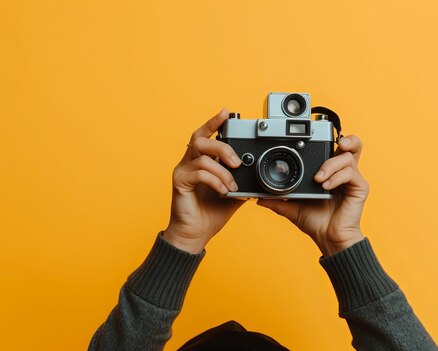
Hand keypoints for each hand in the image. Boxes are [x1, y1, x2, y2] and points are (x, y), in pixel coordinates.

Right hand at [163, 109, 244, 253]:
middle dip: (223, 146)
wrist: (196, 234)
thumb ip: (242, 181)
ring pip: (201, 155)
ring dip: (222, 169)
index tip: (226, 112)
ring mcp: (182, 171)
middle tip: (237, 162)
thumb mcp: (233, 194)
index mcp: (201, 160)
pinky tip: (223, 192)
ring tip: (231, 185)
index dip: (214, 122)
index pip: (206, 134)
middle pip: (201, 139)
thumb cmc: (211, 213)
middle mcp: (189, 162)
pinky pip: (199, 173)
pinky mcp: (179, 182)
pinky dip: (215, 181)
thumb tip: (257, 173)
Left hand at [257, 135, 368, 255]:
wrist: (328, 239)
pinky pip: (350, 172)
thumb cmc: (316, 222)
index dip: (328, 140)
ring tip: (319, 178)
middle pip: (351, 145)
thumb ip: (277, 200)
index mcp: (330, 172)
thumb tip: (258, 197)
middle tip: (335, 143)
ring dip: (331, 164)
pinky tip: (326, 186)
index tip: (312, 141)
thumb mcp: (292, 208)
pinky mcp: (360, 187)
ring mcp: (352, 179)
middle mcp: (342, 172)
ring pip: (348, 156)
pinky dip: (336, 177)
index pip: (332, 149)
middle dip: (345, 139)